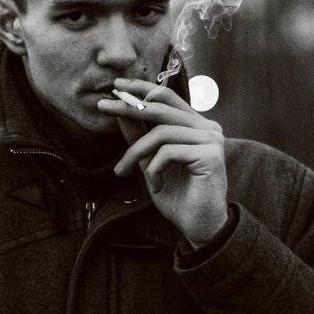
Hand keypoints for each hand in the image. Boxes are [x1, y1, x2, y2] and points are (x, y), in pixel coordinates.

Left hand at [99, 77, 228, 245]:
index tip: (116, 86)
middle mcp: (207, 127)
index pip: (167, 97)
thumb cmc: (177, 196)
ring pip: (161, 133)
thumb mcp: (150, 162)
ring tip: (123, 172)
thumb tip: (121, 109)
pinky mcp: (210, 155)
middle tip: (102, 107)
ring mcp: (211, 140)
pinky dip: (153, 169)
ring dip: (136, 153)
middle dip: (128, 107)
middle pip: (162, 108)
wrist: (199, 228)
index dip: (142, 88)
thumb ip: (139, 136)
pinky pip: (169, 152)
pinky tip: (156, 186)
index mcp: (196, 125)